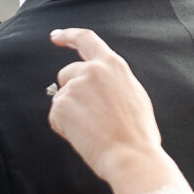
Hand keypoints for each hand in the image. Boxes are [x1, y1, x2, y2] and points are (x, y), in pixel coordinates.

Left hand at [47, 28, 166, 185]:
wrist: (132, 157)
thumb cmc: (138, 134)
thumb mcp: (133, 95)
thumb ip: (112, 81)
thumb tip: (95, 84)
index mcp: (112, 65)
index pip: (85, 39)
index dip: (68, 35)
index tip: (55, 36)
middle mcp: (92, 70)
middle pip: (66, 74)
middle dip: (70, 92)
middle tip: (90, 117)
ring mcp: (75, 87)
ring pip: (61, 98)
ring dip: (70, 113)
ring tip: (93, 130)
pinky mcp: (61, 106)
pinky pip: (55, 118)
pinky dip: (65, 129)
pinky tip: (84, 137)